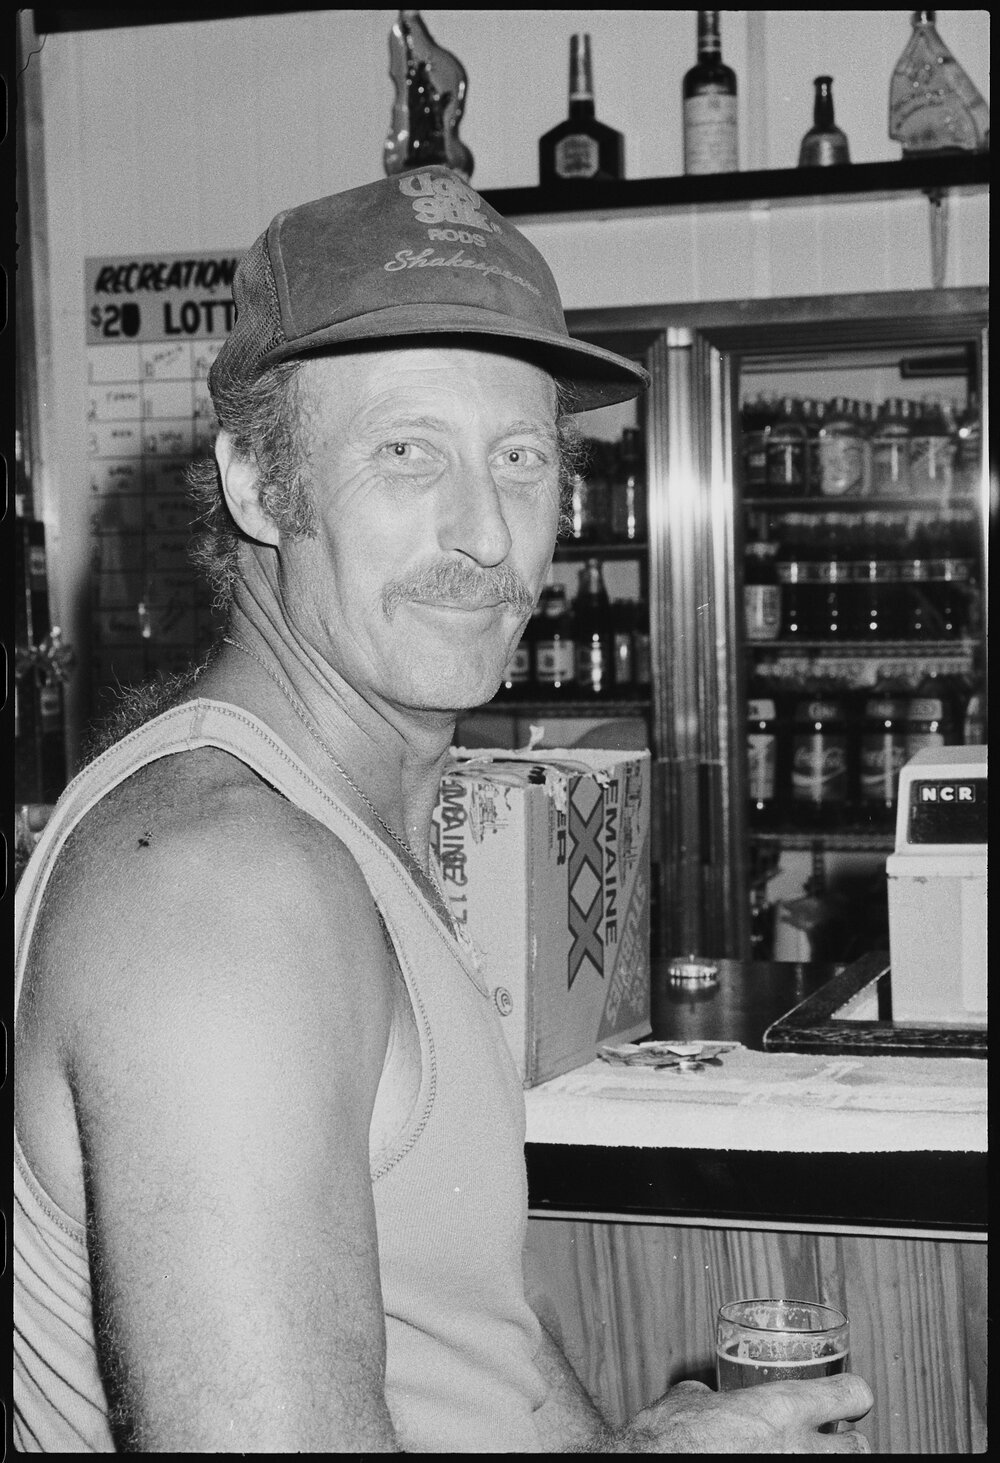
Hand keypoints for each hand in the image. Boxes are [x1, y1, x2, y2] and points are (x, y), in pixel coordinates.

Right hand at [614, 1374, 873, 1453]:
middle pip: (860, 1446)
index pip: (852, 1393)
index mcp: (781, 1409)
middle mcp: (797, 1451)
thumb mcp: (690, 1399)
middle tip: (826, 1440)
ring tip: (794, 1457)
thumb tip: (711, 1400)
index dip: (851, 1394)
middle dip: (845, 1442)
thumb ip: (717, 1397)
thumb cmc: (665, 1437)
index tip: (847, 1397)